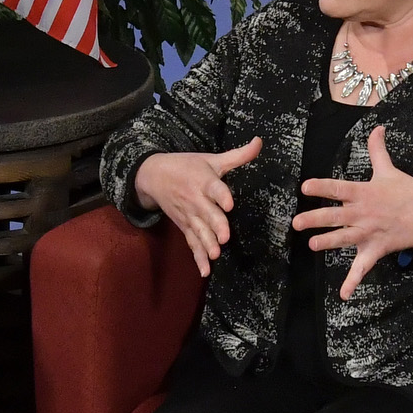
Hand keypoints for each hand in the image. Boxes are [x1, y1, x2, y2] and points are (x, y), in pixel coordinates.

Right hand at [132, 138, 262, 275]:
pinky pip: (191, 243)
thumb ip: (238, 155)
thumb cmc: (187, 166)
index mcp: (204, 181)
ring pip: (198, 231)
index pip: (213, 188)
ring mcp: (189, 215)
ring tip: (215, 254)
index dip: (221, 195)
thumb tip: (259, 141)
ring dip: (206, 244)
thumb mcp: (212, 159)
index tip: (229, 203)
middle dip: (215, 226)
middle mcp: (196, 199)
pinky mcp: (184, 226)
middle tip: (224, 237)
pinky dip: (197, 257)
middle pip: (206, 214)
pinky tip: (205, 271)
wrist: (154, 175)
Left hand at [293, 126, 412, 297]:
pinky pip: (362, 268)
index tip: (305, 186)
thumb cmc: (410, 193)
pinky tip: (343, 294)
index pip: (339, 188)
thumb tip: (377, 128)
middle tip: (296, 222)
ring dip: (328, 243)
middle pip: (336, 216)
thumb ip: (378, 151)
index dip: (322, 187)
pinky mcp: (376, 250)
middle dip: (315, 219)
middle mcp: (363, 214)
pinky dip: (353, 281)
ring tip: (311, 246)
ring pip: (344, 239)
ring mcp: (369, 233)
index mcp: (364, 193)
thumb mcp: (391, 171)